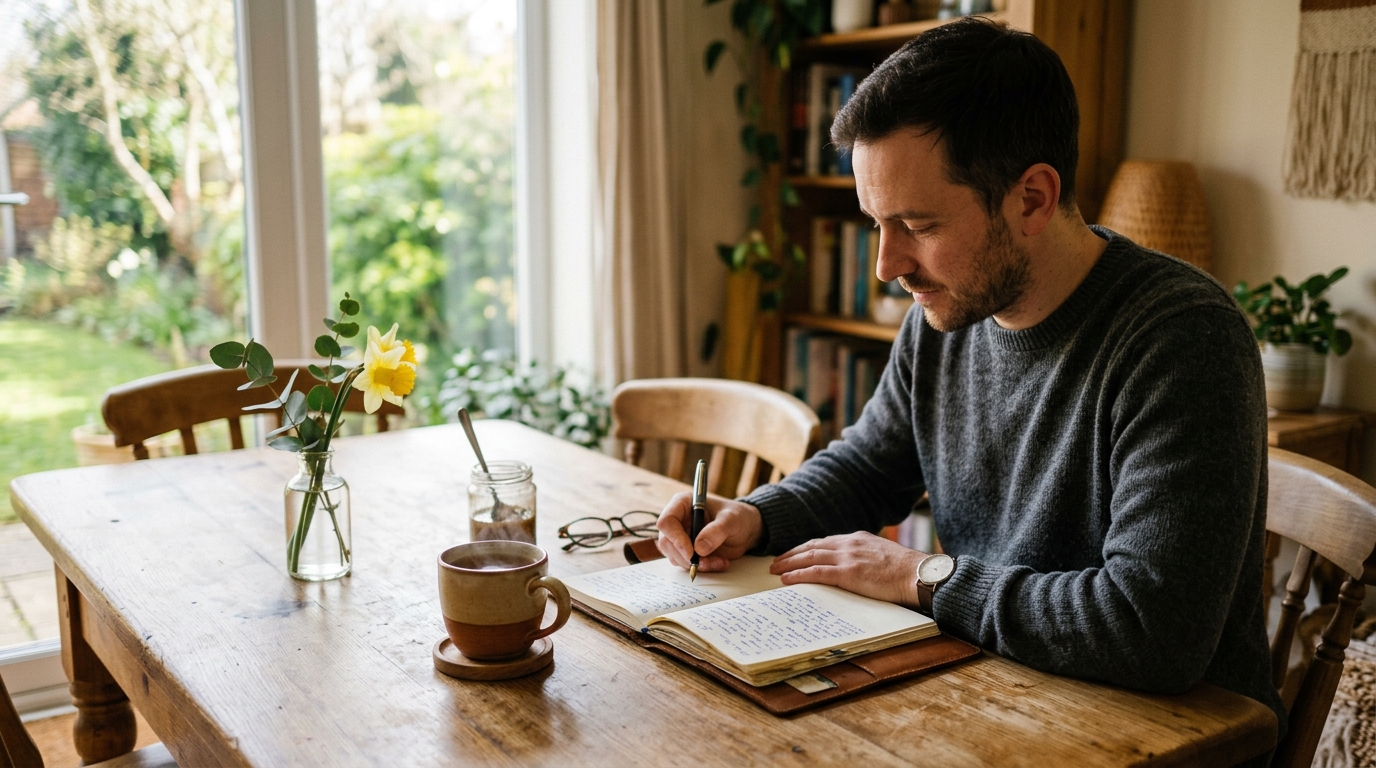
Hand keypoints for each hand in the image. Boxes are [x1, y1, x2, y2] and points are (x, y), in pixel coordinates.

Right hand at [656, 492, 762, 572]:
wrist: (745, 530)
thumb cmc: (738, 517)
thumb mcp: (731, 520)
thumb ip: (716, 531)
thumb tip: (699, 548)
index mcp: (683, 503)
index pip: (666, 522)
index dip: (675, 538)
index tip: (691, 553)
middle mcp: (677, 520)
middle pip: (667, 543)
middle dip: (687, 557)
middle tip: (708, 562)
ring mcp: (679, 537)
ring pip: (675, 557)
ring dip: (696, 565)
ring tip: (720, 561)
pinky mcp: (685, 551)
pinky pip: (685, 565)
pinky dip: (702, 568)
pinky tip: (718, 562)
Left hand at [770, 532, 924, 607]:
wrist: (917, 574)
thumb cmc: (905, 570)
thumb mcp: (882, 554)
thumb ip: (866, 556)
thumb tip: (857, 567)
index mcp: (857, 539)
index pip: (824, 541)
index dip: (805, 548)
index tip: (793, 554)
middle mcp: (849, 544)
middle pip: (812, 547)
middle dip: (792, 554)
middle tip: (776, 562)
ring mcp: (847, 557)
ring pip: (809, 558)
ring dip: (789, 564)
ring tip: (775, 570)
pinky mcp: (848, 573)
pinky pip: (816, 573)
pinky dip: (798, 575)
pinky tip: (786, 579)